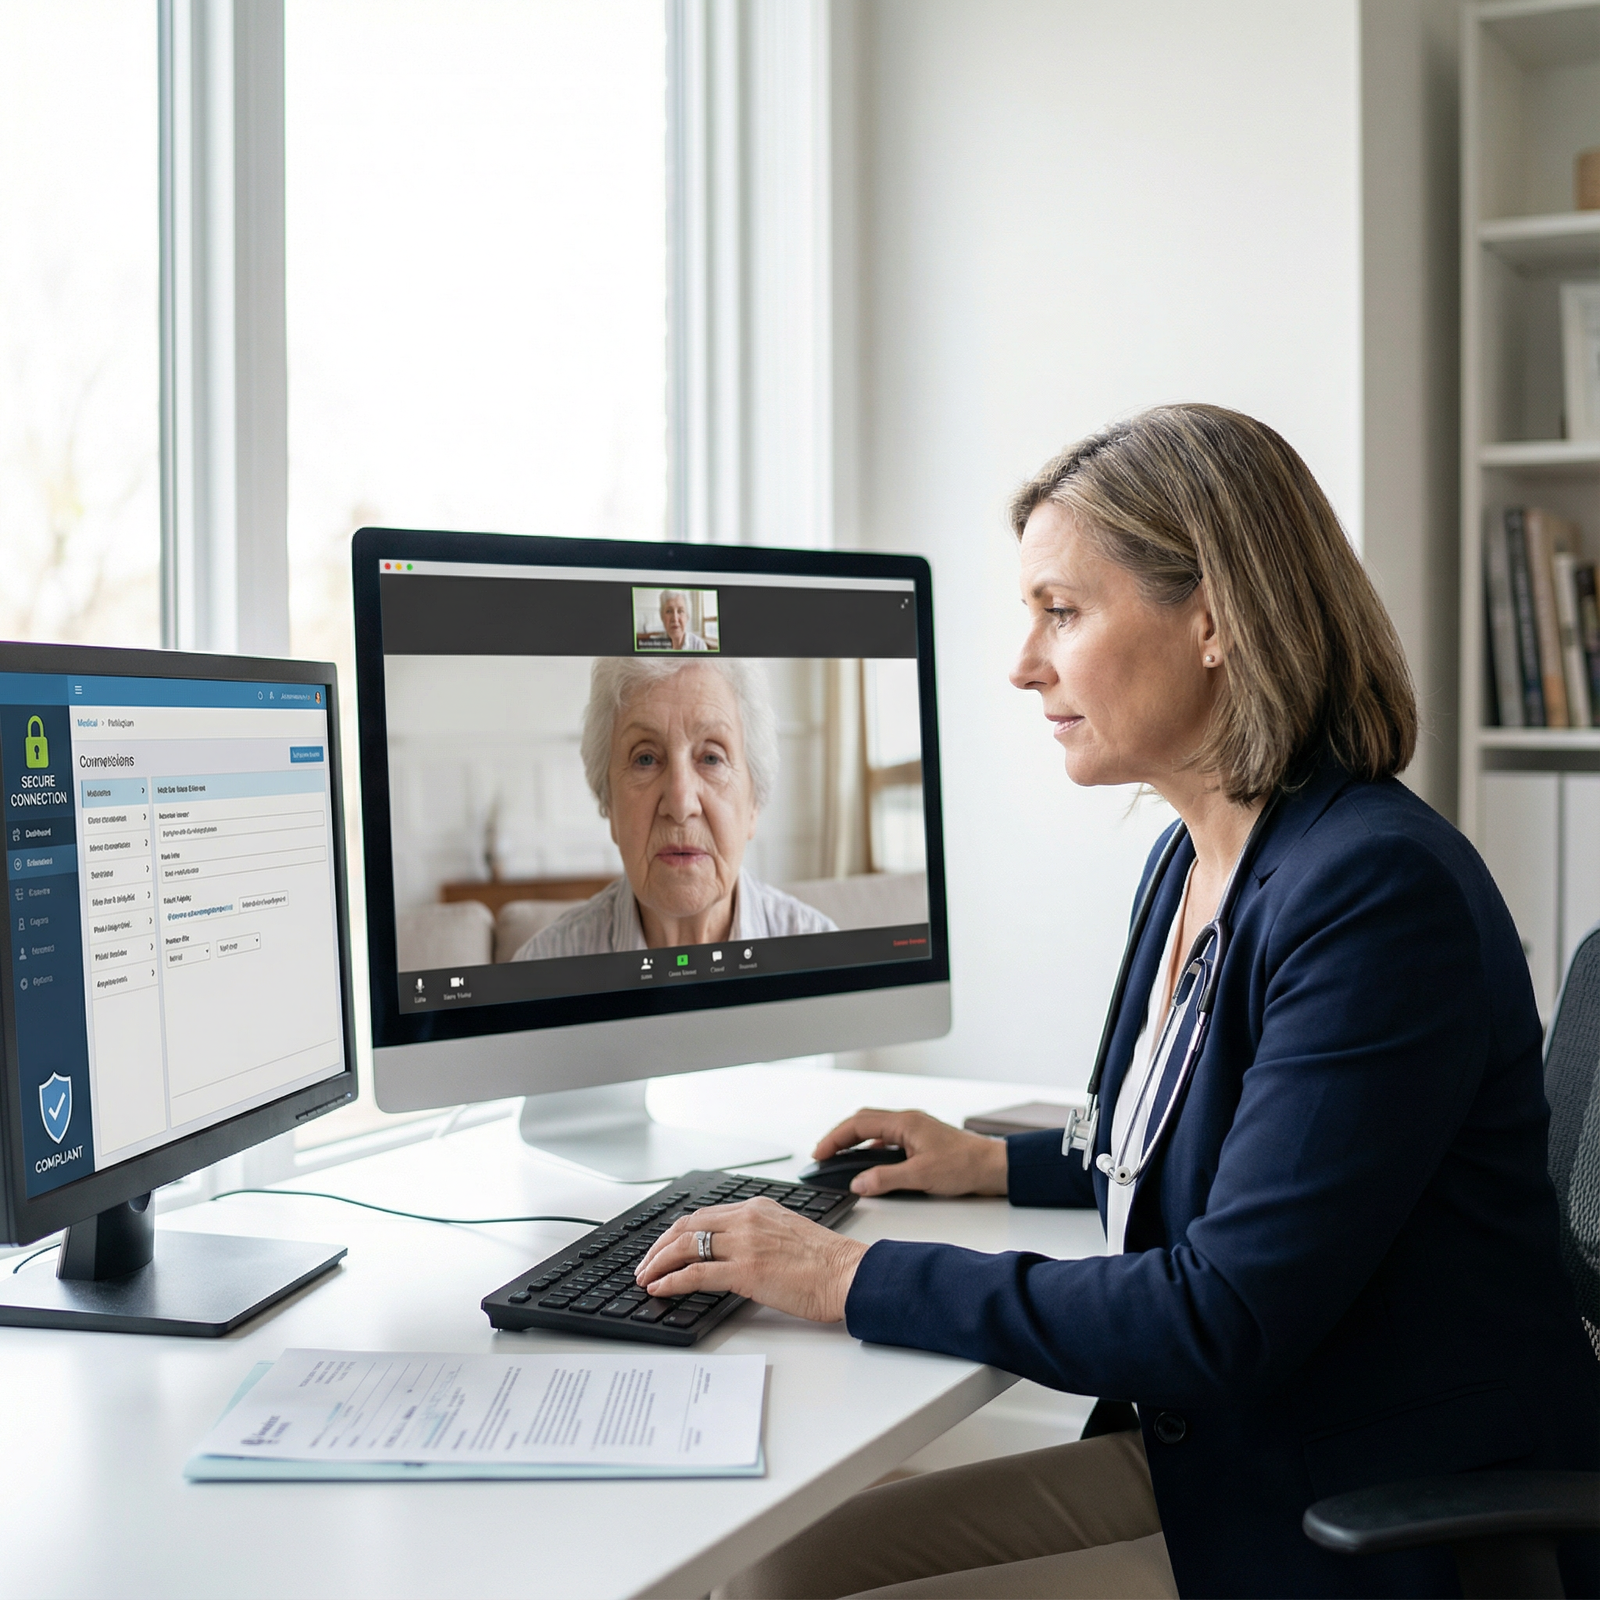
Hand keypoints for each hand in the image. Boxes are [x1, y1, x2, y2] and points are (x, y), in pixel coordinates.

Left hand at [634, 1199, 867, 1322]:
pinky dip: (672, 1281)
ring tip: (646, 1277)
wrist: (848, 1273)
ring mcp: (745, 1244)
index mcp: (757, 1208)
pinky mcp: (745, 1271)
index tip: (664, 1246)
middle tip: (645, 1263)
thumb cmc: (827, 1261)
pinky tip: (660, 1289)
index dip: (677, 1232)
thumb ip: (759, 1235)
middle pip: (687, 1226)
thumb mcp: (788, 1232)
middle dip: (659, 1245)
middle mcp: (747, 1220)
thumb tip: (735, 1253)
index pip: (704, 1215)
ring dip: (658, 1263)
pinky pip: (696, 1274)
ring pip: (685, 1246)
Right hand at [812, 1107, 1008, 1196]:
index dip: (835, 1138)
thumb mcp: (921, 1176)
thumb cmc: (965, 1166)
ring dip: (855, 1141)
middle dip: (839, 1137)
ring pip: (875, 1130)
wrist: (994, 1167)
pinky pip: (887, 1139)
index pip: (859, 1125)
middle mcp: (908, 1122)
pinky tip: (870, 1164)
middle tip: (823, 1154)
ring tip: (839, 1157)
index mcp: (905, 1123)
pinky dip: (871, 1149)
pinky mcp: (921, 1141)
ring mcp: (915, 1130)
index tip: (819, 1153)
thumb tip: (858, 1183)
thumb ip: (886, 1179)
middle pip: (863, 1122)